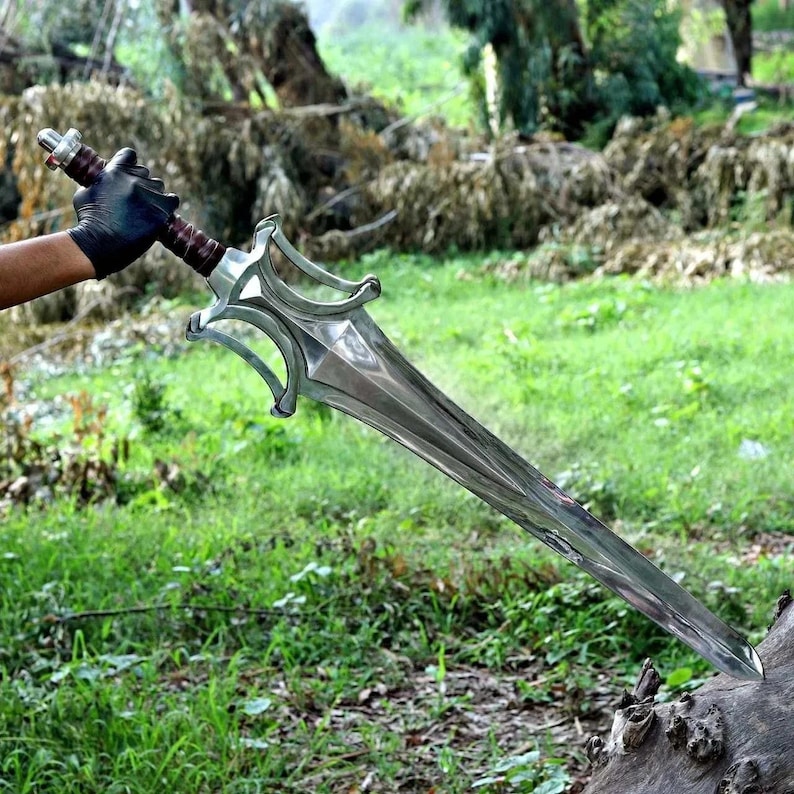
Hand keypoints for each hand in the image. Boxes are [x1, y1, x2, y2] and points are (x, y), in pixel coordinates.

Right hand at [67, 148, 178, 278]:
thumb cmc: (88, 222)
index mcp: (115, 171)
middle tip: (134, 199)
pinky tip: (161, 212)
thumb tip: (102, 181)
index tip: (129, 174)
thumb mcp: (84, 194)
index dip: (129, 164)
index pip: (129, 155)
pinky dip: (168, 204)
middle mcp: (134, 179)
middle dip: (140, 182)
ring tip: (145, 209)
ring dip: (153, 194)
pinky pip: (172, 200)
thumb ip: (97, 183)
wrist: (100, 244)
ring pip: (158, 185)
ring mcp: (149, 194)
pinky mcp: (161, 210)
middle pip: (145, 172)